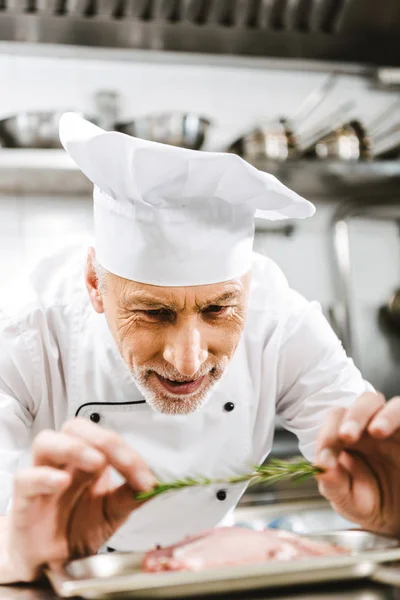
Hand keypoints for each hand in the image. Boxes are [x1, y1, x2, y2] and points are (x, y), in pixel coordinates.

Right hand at [6, 418, 156, 581]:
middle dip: (103, 440)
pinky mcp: (23, 498)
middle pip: (76, 428)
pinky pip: (26, 477)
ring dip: (74, 447)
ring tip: (96, 462)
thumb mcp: (113, 512)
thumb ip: (130, 496)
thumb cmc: (79, 528)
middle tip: (124, 463)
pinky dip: (44, 476)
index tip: (147, 480)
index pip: (108, 439)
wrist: (53, 562)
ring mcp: (42, 475)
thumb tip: (156, 484)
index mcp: (89, 458)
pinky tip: (62, 482)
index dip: (129, 454)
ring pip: (46, 441)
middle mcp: (65, 460)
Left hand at [316, 393, 399, 537]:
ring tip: (376, 431)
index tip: (325, 459)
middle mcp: (371, 428)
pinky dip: (396, 417)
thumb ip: (333, 485)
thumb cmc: (371, 502)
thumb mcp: (348, 499)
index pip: (336, 420)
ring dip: (382, 414)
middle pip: (363, 403)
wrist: (399, 519)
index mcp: (349, 437)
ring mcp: (394, 430)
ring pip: (389, 404)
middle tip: (346, 436)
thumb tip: (321, 468)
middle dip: (353, 416)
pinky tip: (384, 431)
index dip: (327, 435)